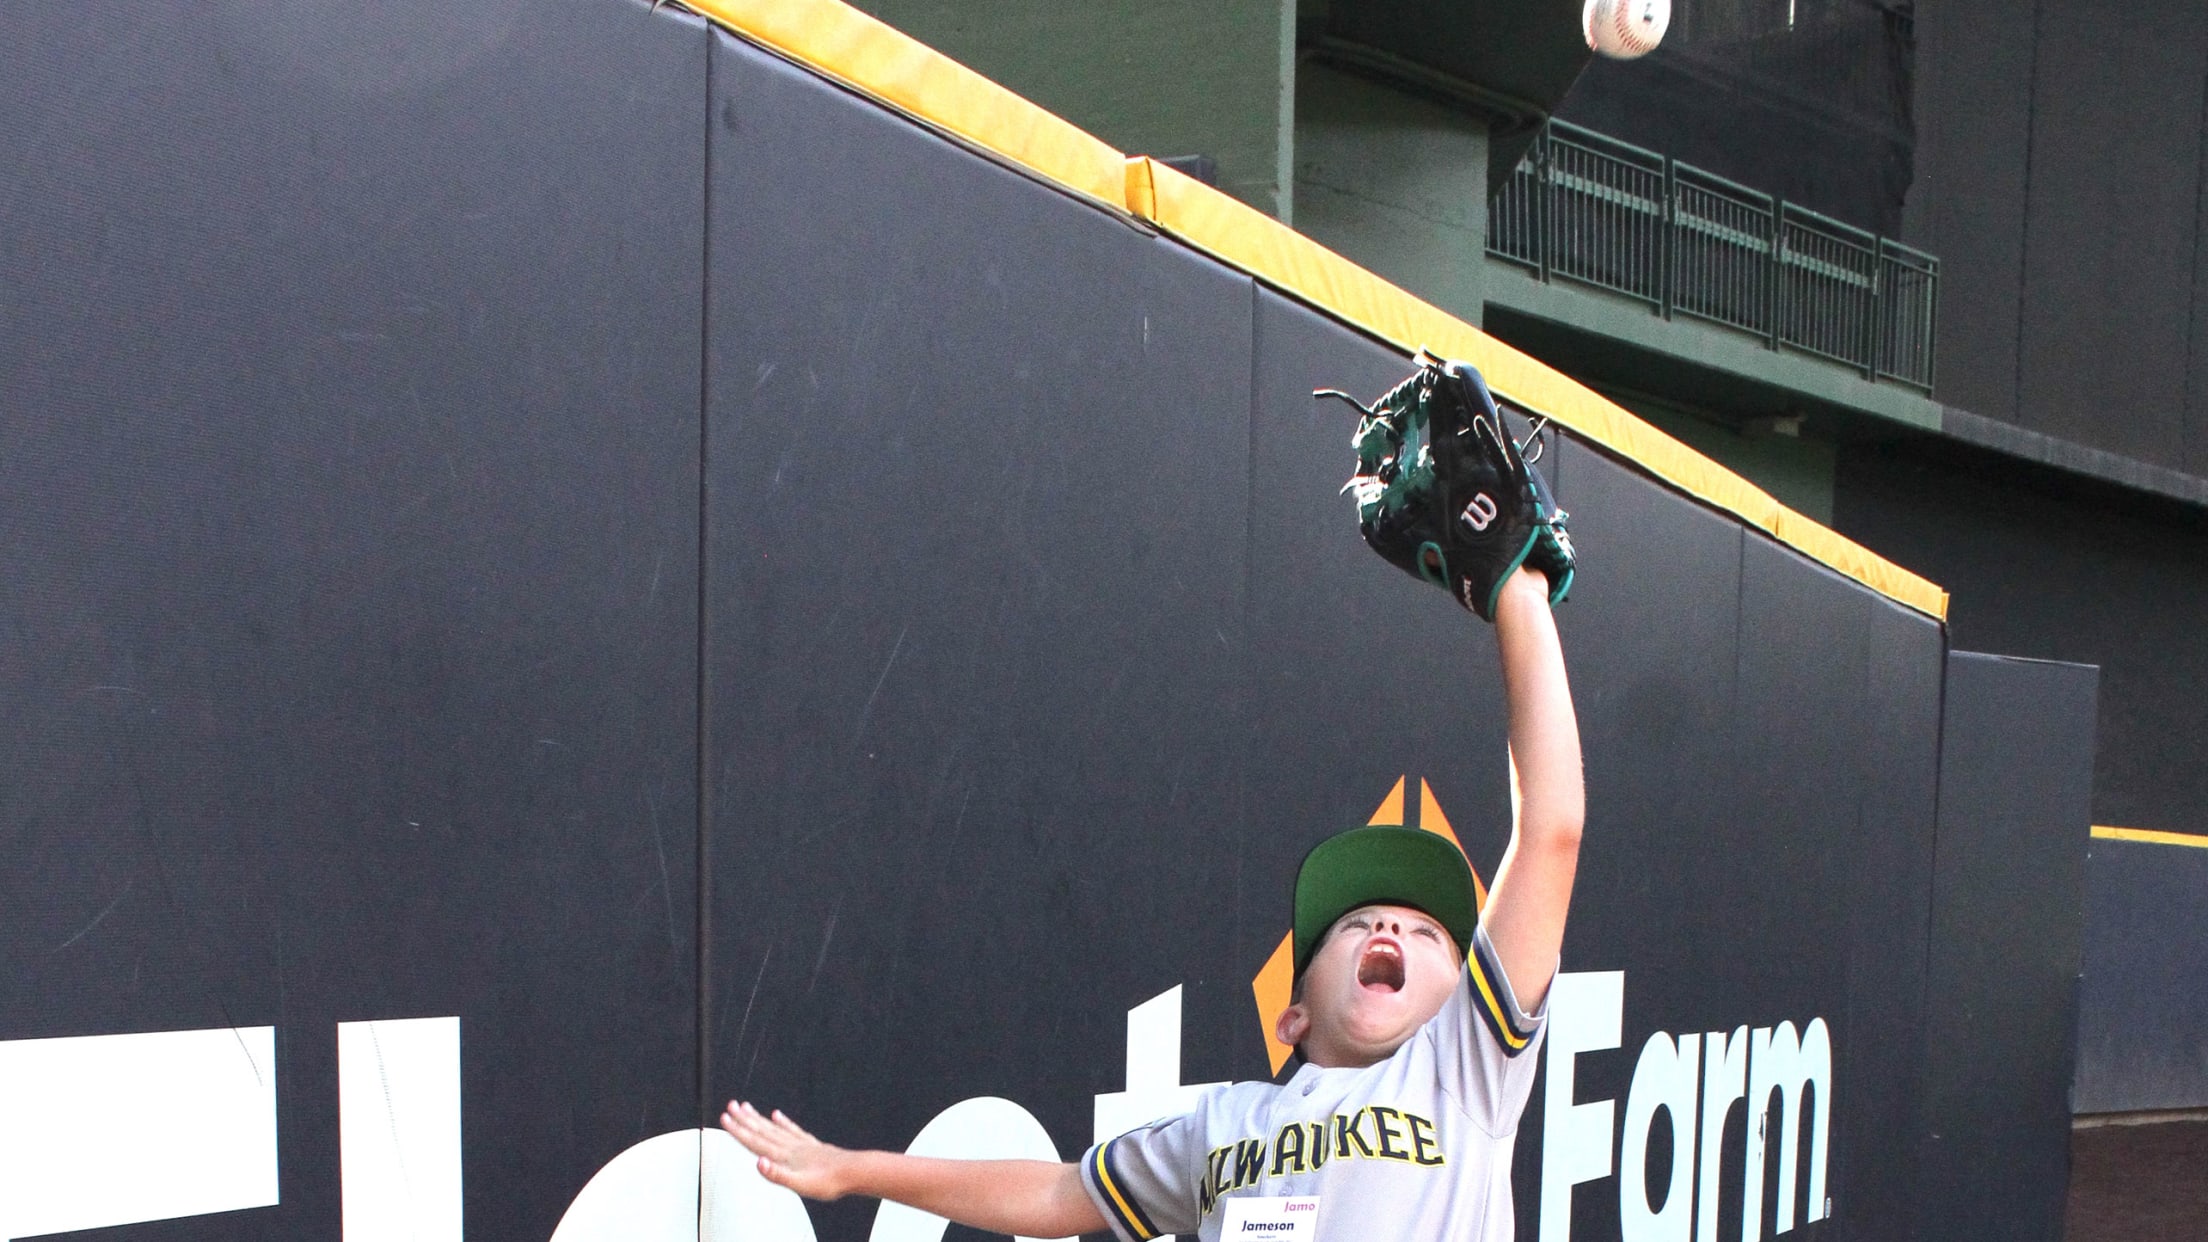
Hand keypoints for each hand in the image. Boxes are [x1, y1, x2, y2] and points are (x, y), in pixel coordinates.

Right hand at [720, 1100, 852, 1198]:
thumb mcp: (800, 1184)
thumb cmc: (828, 1181)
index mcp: (784, 1155)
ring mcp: (800, 1144)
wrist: (853, 1172)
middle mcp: (790, 1146)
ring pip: (774, 1127)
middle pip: (762, 1130)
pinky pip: (792, 1130)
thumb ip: (778, 1174)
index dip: (738, 1130)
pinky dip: (782, 1121)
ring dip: (758, 1118)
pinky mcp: (810, 1145)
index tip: (724, 1117)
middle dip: (744, 1119)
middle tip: (730, 1105)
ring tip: (746, 1106)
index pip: (756, 1141)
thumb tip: (758, 1163)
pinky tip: (777, 1115)